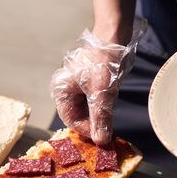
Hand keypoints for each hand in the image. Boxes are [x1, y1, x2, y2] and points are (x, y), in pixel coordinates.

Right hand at [50, 22, 145, 144]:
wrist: (114, 37)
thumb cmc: (104, 62)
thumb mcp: (102, 93)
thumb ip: (101, 118)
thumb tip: (101, 141)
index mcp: (61, 89)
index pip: (70, 119)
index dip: (86, 130)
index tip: (102, 137)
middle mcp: (66, 88)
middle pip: (77, 114)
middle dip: (92, 124)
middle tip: (108, 133)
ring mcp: (77, 85)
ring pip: (86, 108)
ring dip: (98, 116)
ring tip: (111, 121)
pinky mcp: (89, 82)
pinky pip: (93, 100)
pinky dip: (101, 107)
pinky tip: (111, 109)